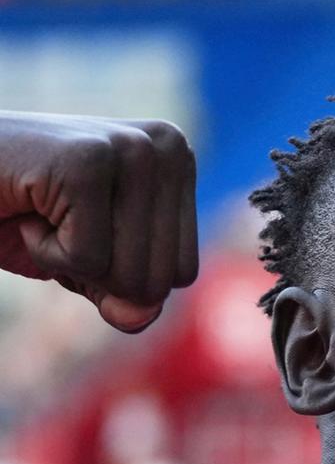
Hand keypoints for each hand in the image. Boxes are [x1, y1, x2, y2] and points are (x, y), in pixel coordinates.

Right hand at [0, 111, 197, 331]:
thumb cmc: (23, 215)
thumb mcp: (90, 266)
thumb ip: (127, 298)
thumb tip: (141, 316)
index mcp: (178, 161)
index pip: (182, 273)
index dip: (122, 273)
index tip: (83, 224)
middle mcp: (166, 147)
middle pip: (160, 279)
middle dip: (98, 272)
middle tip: (58, 219)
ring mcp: (132, 149)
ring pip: (128, 274)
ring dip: (71, 262)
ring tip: (44, 210)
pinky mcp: (89, 161)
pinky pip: (88, 260)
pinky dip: (45, 252)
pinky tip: (27, 205)